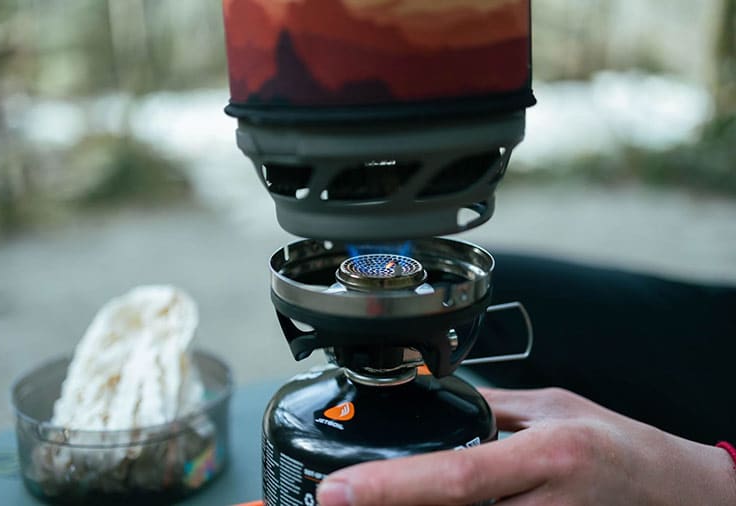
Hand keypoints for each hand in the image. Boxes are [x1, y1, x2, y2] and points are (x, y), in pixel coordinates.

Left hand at [316, 387, 735, 504]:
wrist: (680, 495)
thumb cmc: (621, 446)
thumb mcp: (554, 409)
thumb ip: (493, 411)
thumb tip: (440, 407)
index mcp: (547, 456)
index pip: (457, 476)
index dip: (392, 487)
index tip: (337, 490)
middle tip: (329, 505)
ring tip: (366, 500)